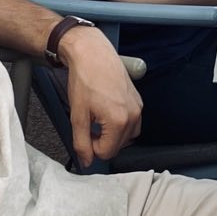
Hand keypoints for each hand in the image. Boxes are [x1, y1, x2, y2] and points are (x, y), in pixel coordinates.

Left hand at [58, 22, 143, 162]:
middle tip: (89, 123)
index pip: (107, 152)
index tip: (84, 132)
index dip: (92, 146)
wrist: (92, 54)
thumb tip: (86, 161)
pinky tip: (107, 111)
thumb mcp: (77, 116)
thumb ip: (81, 143)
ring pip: (127, 136)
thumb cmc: (84, 80)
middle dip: (102, 140)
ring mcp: (138, 107)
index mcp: (119, 121)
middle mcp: (133, 116)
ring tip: (98, 119)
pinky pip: (132, 123)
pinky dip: (120, 124)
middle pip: (118, 146)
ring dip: (113, 134)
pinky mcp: (138, 100)